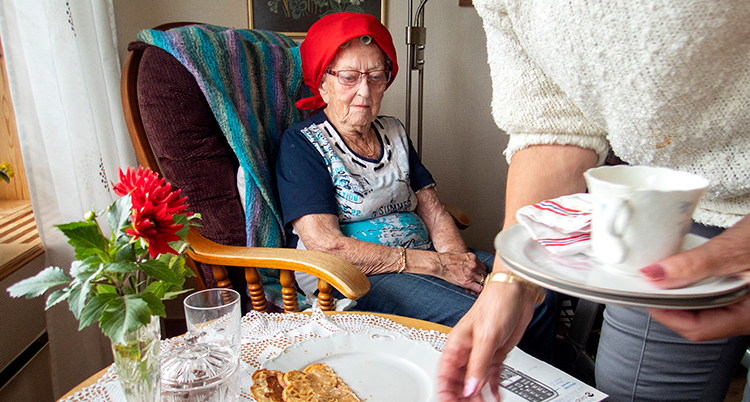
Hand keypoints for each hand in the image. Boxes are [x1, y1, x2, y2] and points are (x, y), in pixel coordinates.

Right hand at [437, 257, 538, 401]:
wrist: (518, 292)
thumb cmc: (496, 303)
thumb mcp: (485, 337)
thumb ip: (477, 365)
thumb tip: (470, 388)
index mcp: (456, 344)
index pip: (445, 374)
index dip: (445, 391)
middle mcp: (467, 350)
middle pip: (460, 381)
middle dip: (462, 396)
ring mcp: (482, 353)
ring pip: (476, 381)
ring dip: (478, 395)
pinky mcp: (496, 354)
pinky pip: (492, 376)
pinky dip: (493, 388)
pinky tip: (496, 396)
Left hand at [641, 215, 749, 340]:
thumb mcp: (735, 249)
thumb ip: (695, 265)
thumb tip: (655, 275)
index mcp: (749, 316)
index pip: (695, 328)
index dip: (664, 311)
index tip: (642, 292)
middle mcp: (748, 315)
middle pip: (697, 319)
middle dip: (669, 301)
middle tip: (648, 280)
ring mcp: (747, 303)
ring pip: (704, 307)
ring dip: (681, 291)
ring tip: (663, 272)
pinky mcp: (745, 290)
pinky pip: (714, 294)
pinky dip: (696, 282)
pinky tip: (686, 268)